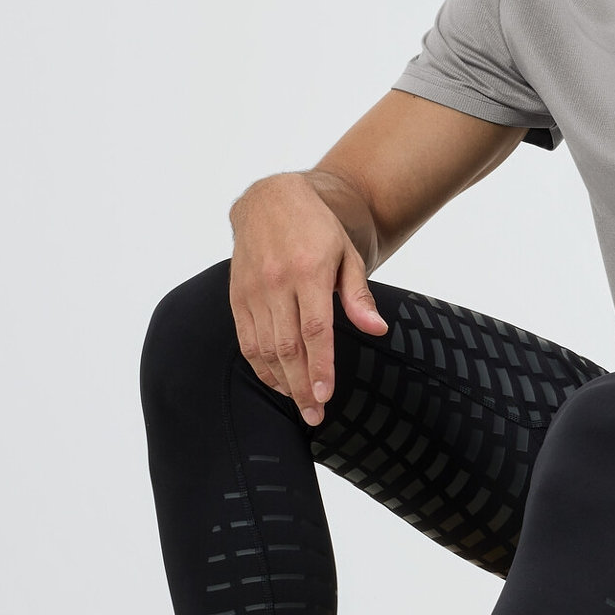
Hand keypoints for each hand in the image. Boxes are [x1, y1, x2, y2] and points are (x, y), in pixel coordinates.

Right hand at [227, 173, 387, 425]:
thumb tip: (377, 330)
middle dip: (302, 386)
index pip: (314, 330)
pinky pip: (246, 339)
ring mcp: (253, 289)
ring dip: (281, 381)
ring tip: (299, 403)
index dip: (319, 366)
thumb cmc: (317, 228)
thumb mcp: (347, 255)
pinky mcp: (237, 295)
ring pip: (264, 348)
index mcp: (309, 271)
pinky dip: (260, 365)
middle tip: (314, 415)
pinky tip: (276, 382)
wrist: (269, 199)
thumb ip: (358, 296)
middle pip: (288, 347)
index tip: (326, 396)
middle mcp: (277, 282)